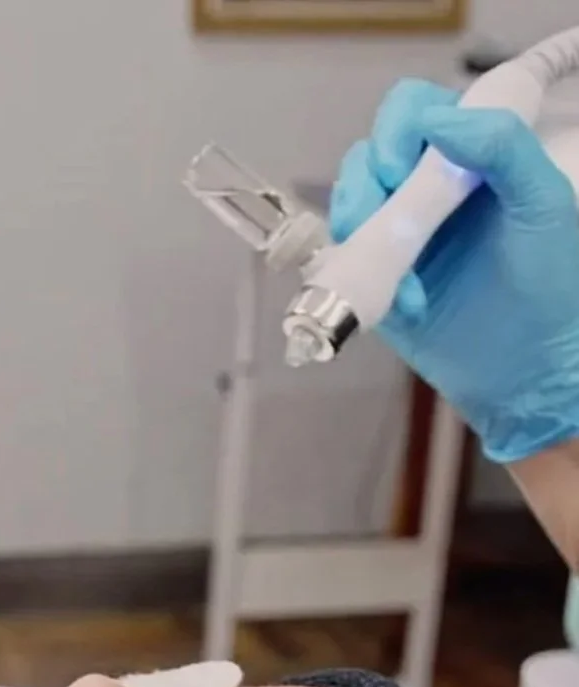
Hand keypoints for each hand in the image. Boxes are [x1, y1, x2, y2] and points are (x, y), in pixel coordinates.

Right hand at [330, 79, 578, 464]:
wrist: (527, 370)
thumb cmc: (548, 283)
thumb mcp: (542, 203)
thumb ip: (503, 146)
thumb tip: (437, 120)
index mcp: (468, 156)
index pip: (413, 111)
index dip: (397, 129)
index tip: (402, 167)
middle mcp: (426, 187)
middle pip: (369, 155)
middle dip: (368, 184)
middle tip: (390, 223)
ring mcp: (398, 234)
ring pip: (349, 203)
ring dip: (365, 233)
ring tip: (402, 274)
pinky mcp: (377, 279)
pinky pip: (344, 261)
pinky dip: (364, 277)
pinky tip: (407, 304)